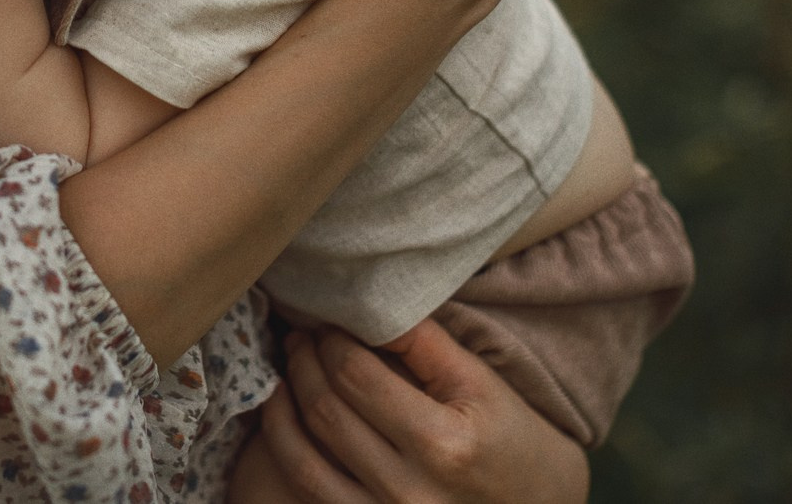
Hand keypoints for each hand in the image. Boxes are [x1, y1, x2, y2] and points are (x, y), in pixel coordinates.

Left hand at [242, 322, 586, 503]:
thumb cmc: (510, 438)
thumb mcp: (481, 382)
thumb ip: (423, 341)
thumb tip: (363, 306)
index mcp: (443, 445)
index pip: (357, 376)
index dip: (331, 339)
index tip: (328, 319)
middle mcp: (408, 491)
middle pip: (328, 411)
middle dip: (305, 361)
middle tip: (303, 333)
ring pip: (304, 454)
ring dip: (285, 399)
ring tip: (290, 363)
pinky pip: (307, 488)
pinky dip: (285, 445)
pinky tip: (281, 411)